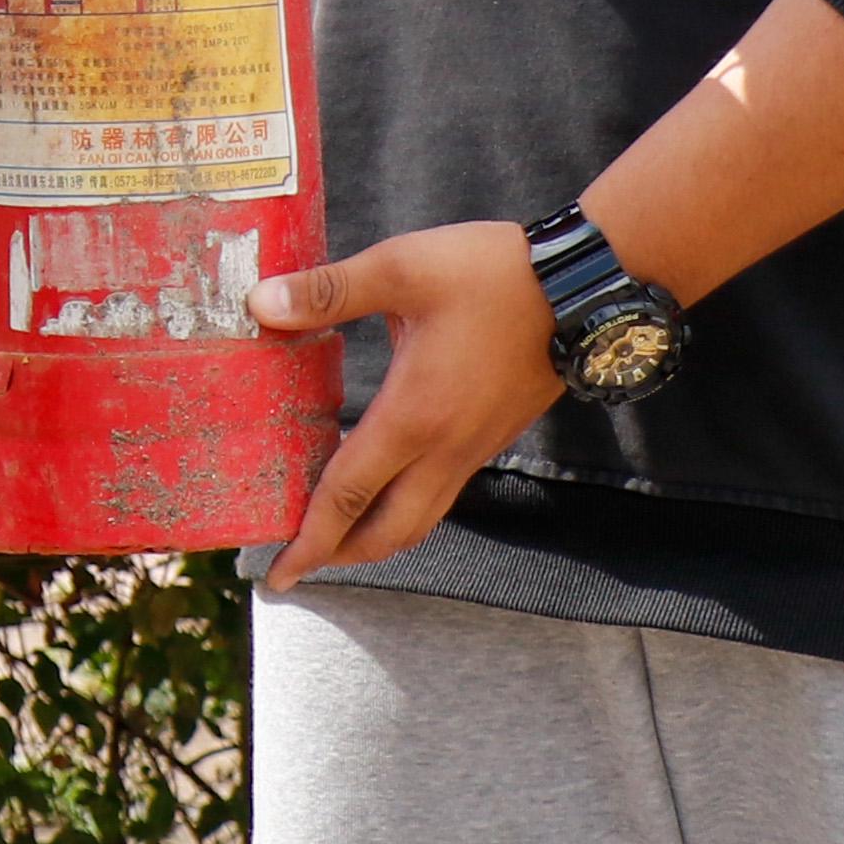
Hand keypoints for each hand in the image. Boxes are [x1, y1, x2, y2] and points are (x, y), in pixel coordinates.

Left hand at [251, 220, 561, 586]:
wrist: (582, 289)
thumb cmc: (492, 274)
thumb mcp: (400, 268)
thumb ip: (327, 291)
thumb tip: (261, 303)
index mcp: (413, 416)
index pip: (346, 496)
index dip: (308, 539)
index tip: (279, 575)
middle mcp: (445, 448)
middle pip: (386, 532)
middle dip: (339, 555)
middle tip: (300, 563)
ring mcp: (474, 448)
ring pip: (420, 520)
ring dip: (374, 538)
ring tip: (336, 534)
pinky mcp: (493, 437)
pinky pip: (442, 493)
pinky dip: (405, 508)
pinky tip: (387, 484)